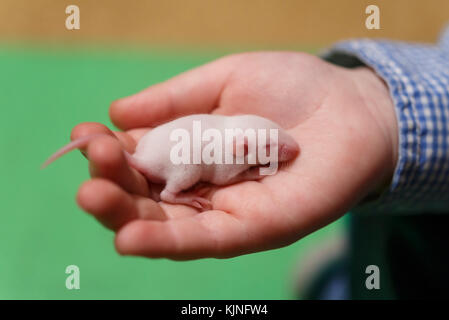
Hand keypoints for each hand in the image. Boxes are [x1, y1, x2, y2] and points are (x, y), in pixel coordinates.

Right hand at [73, 52, 397, 259]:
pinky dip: (164, 242)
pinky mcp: (252, 229)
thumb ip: (174, 99)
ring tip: (93, 194)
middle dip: (111, 182)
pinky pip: (203, 239)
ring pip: (165, 223)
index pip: (138, 159)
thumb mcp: (224, 80)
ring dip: (125, 213)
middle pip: (144, 196)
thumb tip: (117, 112)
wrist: (352, 108)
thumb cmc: (291, 89)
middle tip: (91, 160)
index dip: (109, 150)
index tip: (86, 132)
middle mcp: (200, 186)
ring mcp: (224, 211)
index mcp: (188, 151)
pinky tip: (128, 236)